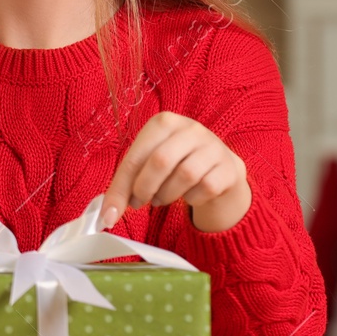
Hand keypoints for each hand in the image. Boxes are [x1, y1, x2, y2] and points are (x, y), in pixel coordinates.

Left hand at [100, 111, 249, 233]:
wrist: (219, 168)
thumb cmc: (176, 164)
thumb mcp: (149, 164)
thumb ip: (127, 183)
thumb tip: (107, 214)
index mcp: (164, 122)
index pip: (136, 155)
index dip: (121, 187)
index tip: (109, 214)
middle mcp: (190, 128)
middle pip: (160, 161)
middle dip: (144, 189)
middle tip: (139, 203)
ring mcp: (213, 146)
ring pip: (185, 175)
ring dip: (167, 195)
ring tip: (161, 198)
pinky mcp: (229, 167)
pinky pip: (206, 188)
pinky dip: (192, 198)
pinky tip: (189, 194)